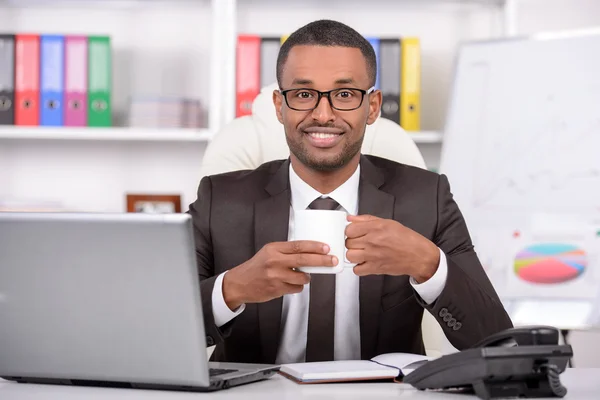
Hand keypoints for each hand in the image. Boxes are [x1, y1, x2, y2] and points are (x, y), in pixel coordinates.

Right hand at [223, 241, 337, 309]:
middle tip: (332, 260)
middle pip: (304, 260)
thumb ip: (286, 251)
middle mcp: (274, 262)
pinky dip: (297, 287)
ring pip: (302, 277)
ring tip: (302, 276)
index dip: (314, 246)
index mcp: (273, 249)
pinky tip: (290, 284)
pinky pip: (296, 288)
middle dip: (321, 260)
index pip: (298, 245)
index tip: (326, 247)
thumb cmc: (256, 267)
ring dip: (307, 278)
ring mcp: (275, 276)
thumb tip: (310, 251)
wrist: (239, 283)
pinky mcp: (276, 289)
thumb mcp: (269, 252)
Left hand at [345, 215, 439, 282]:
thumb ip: (367, 219)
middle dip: (352, 242)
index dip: (351, 231)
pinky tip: (365, 262)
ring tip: (361, 253)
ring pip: (349, 256)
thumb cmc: (407, 240)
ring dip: (354, 255)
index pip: (349, 229)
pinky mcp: (375, 268)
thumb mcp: (388, 223)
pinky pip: (357, 270)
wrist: (419, 256)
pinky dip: (359, 267)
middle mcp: (373, 241)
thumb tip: (351, 218)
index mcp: (376, 227)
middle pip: (348, 242)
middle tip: (360, 243)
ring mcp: (373, 255)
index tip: (354, 233)